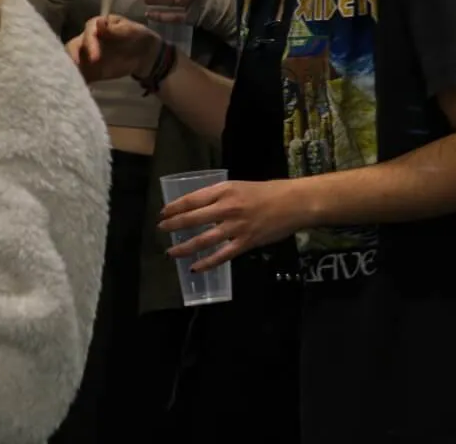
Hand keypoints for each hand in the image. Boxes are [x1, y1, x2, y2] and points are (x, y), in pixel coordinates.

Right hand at [67, 15, 160, 83]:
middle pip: (73, 47)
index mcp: (96, 26)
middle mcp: (86, 39)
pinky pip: (80, 75)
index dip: (90, 44)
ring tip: (71, 80)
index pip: (88, 33)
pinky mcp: (89, 70)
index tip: (95, 58)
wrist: (144, 54)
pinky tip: (76, 88)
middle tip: (76, 70)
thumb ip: (113, 30)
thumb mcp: (129, 30)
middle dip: (73, 58)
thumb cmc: (136, 36)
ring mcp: (86, 55)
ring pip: (72, 61)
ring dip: (70, 69)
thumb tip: (99, 23)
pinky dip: (77, 81)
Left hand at [157, 180, 308, 272]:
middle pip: (193, 218)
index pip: (193, 199)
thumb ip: (221, 197)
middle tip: (161, 230)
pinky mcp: (245, 243)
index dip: (175, 206)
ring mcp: (236, 227)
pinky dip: (207, 263)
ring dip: (184, 247)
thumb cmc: (269, 192)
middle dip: (173, 225)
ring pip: (203, 239)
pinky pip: (221, 255)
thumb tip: (200, 208)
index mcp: (225, 190)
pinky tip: (195, 268)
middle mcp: (227, 207)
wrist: (294, 202)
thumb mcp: (240, 186)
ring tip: (171, 252)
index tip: (163, 212)